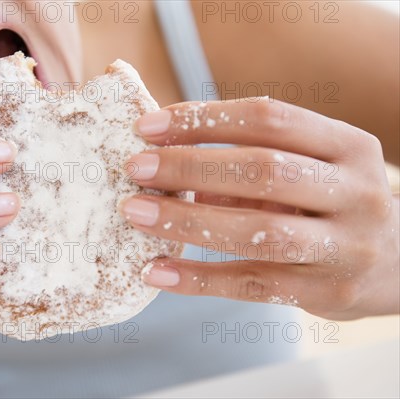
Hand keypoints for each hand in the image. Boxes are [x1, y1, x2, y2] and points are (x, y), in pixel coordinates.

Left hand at [120, 97, 398, 320]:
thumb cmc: (337, 205)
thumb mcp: (311, 171)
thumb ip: (251, 164)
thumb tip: (172, 164)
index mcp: (348, 146)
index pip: (268, 119)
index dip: (204, 120)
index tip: (149, 127)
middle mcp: (354, 191)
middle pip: (263, 170)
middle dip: (191, 166)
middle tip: (136, 168)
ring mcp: (346, 246)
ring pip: (259, 230)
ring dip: (188, 220)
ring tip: (137, 213)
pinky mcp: (328, 293)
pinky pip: (254, 284)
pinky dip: (199, 278)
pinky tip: (157, 272)